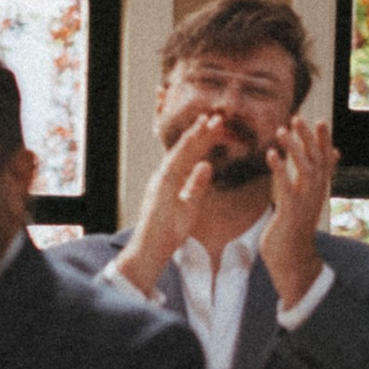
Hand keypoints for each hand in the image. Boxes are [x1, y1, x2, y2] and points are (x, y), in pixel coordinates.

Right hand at [111, 110, 229, 292]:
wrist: (151, 251)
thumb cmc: (167, 233)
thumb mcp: (189, 206)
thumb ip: (196, 186)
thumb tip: (207, 165)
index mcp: (169, 181)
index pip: (188, 157)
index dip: (202, 141)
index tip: (216, 127)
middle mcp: (162, 177)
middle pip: (184, 151)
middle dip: (200, 133)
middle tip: (217, 117)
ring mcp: (159, 182)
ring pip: (178, 154)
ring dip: (193, 137)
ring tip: (207, 121)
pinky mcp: (158, 190)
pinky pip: (172, 166)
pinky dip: (182, 152)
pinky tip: (194, 140)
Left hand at [260, 111, 335, 309]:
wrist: (292, 261)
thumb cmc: (294, 232)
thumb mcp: (305, 205)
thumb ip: (312, 186)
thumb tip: (322, 173)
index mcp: (318, 191)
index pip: (324, 160)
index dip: (323, 140)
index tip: (319, 120)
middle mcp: (316, 194)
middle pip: (316, 159)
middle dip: (308, 138)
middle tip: (298, 117)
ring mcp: (306, 202)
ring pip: (304, 169)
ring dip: (294, 148)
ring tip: (282, 130)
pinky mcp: (292, 212)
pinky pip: (287, 186)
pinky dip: (280, 169)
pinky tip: (270, 154)